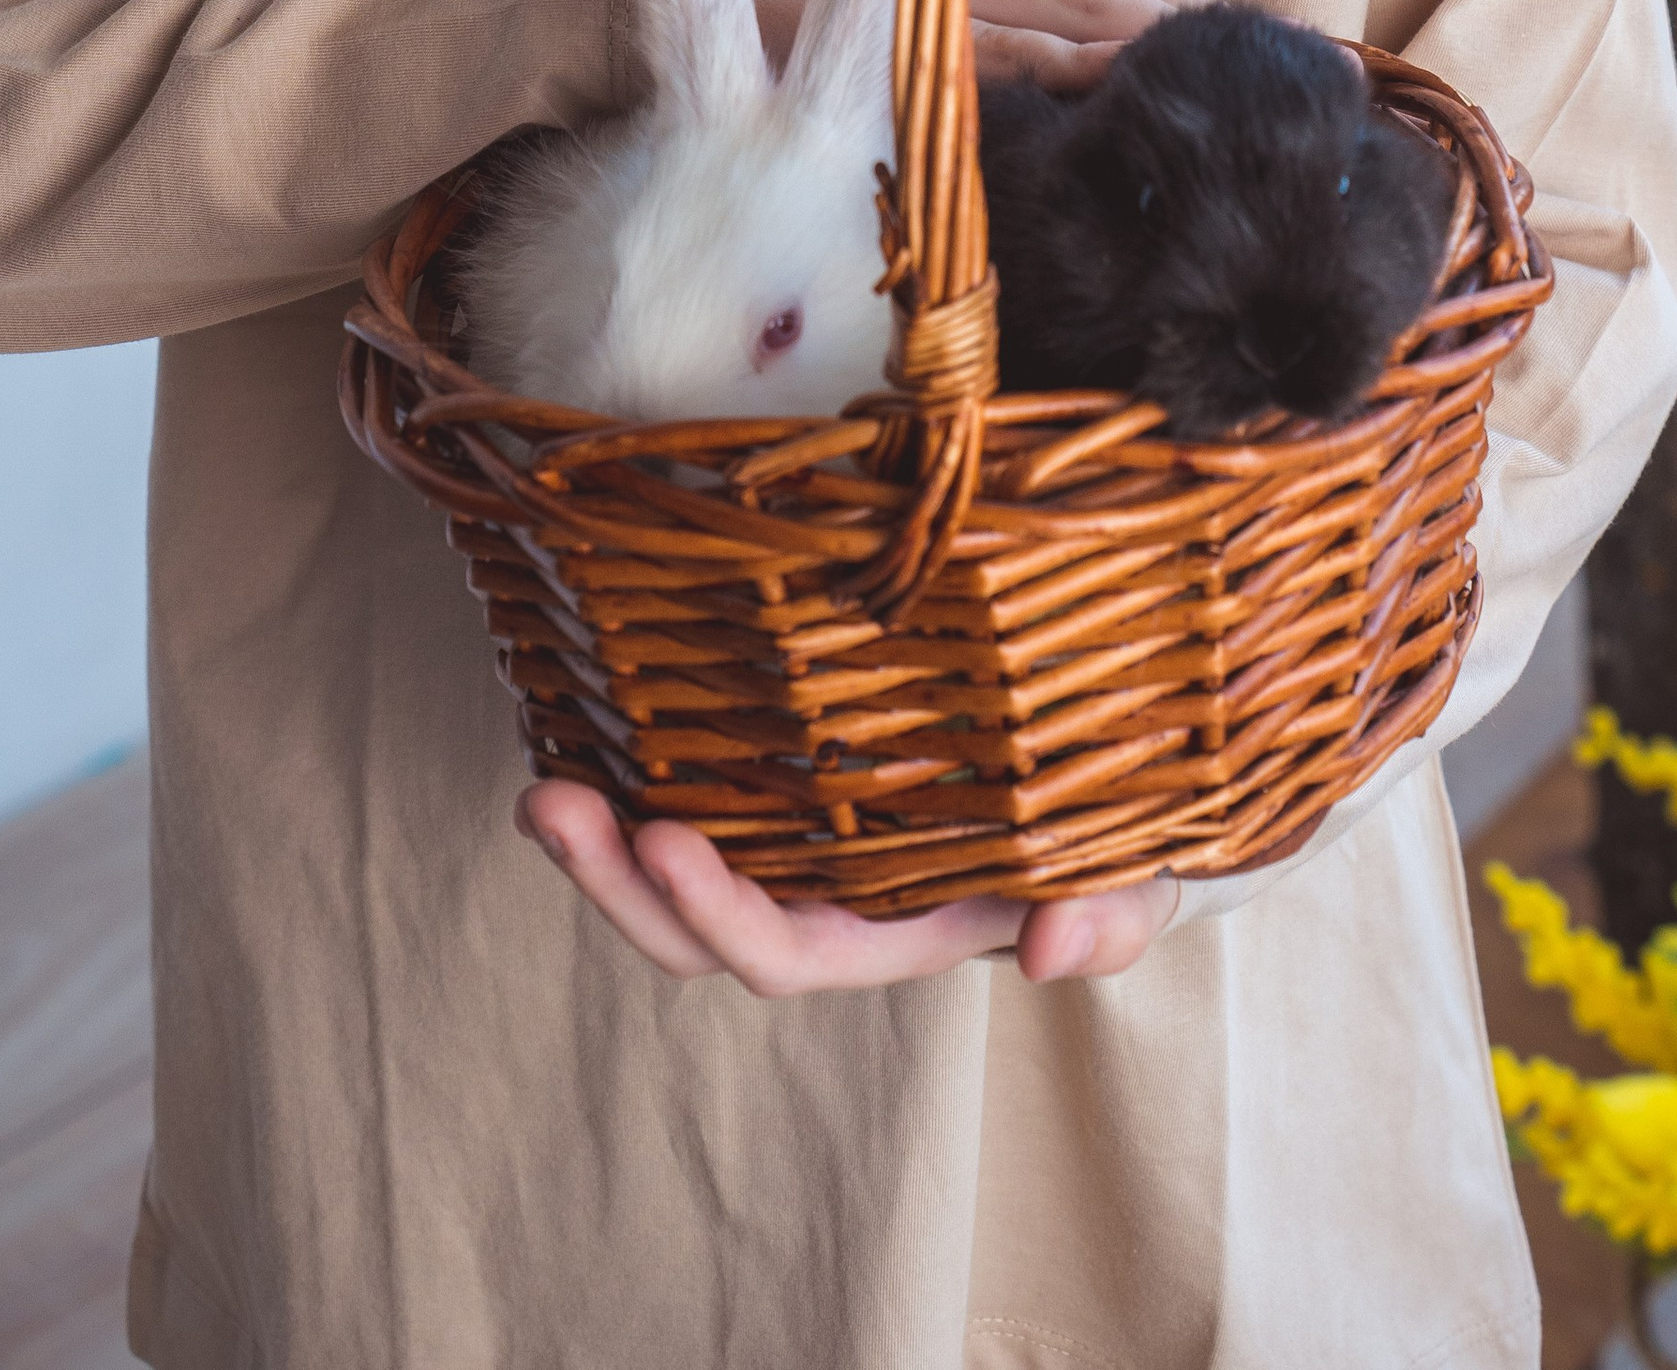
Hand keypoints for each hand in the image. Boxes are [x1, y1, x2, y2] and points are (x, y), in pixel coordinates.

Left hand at [516, 781, 1178, 987]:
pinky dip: (631, 775)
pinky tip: (575, 722)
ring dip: (598, 843)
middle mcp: (828, 899)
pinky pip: (691, 795)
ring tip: (543, 788)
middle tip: (553, 805)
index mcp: (892, 930)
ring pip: (674, 870)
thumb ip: (1110, 920)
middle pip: (697, 931)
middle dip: (617, 884)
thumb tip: (1053, 954)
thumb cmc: (1114, 846)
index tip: (665, 841)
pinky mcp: (780, 780)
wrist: (1110, 793)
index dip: (720, 912)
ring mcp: (796, 844)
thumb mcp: (1134, 881)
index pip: (787, 950)